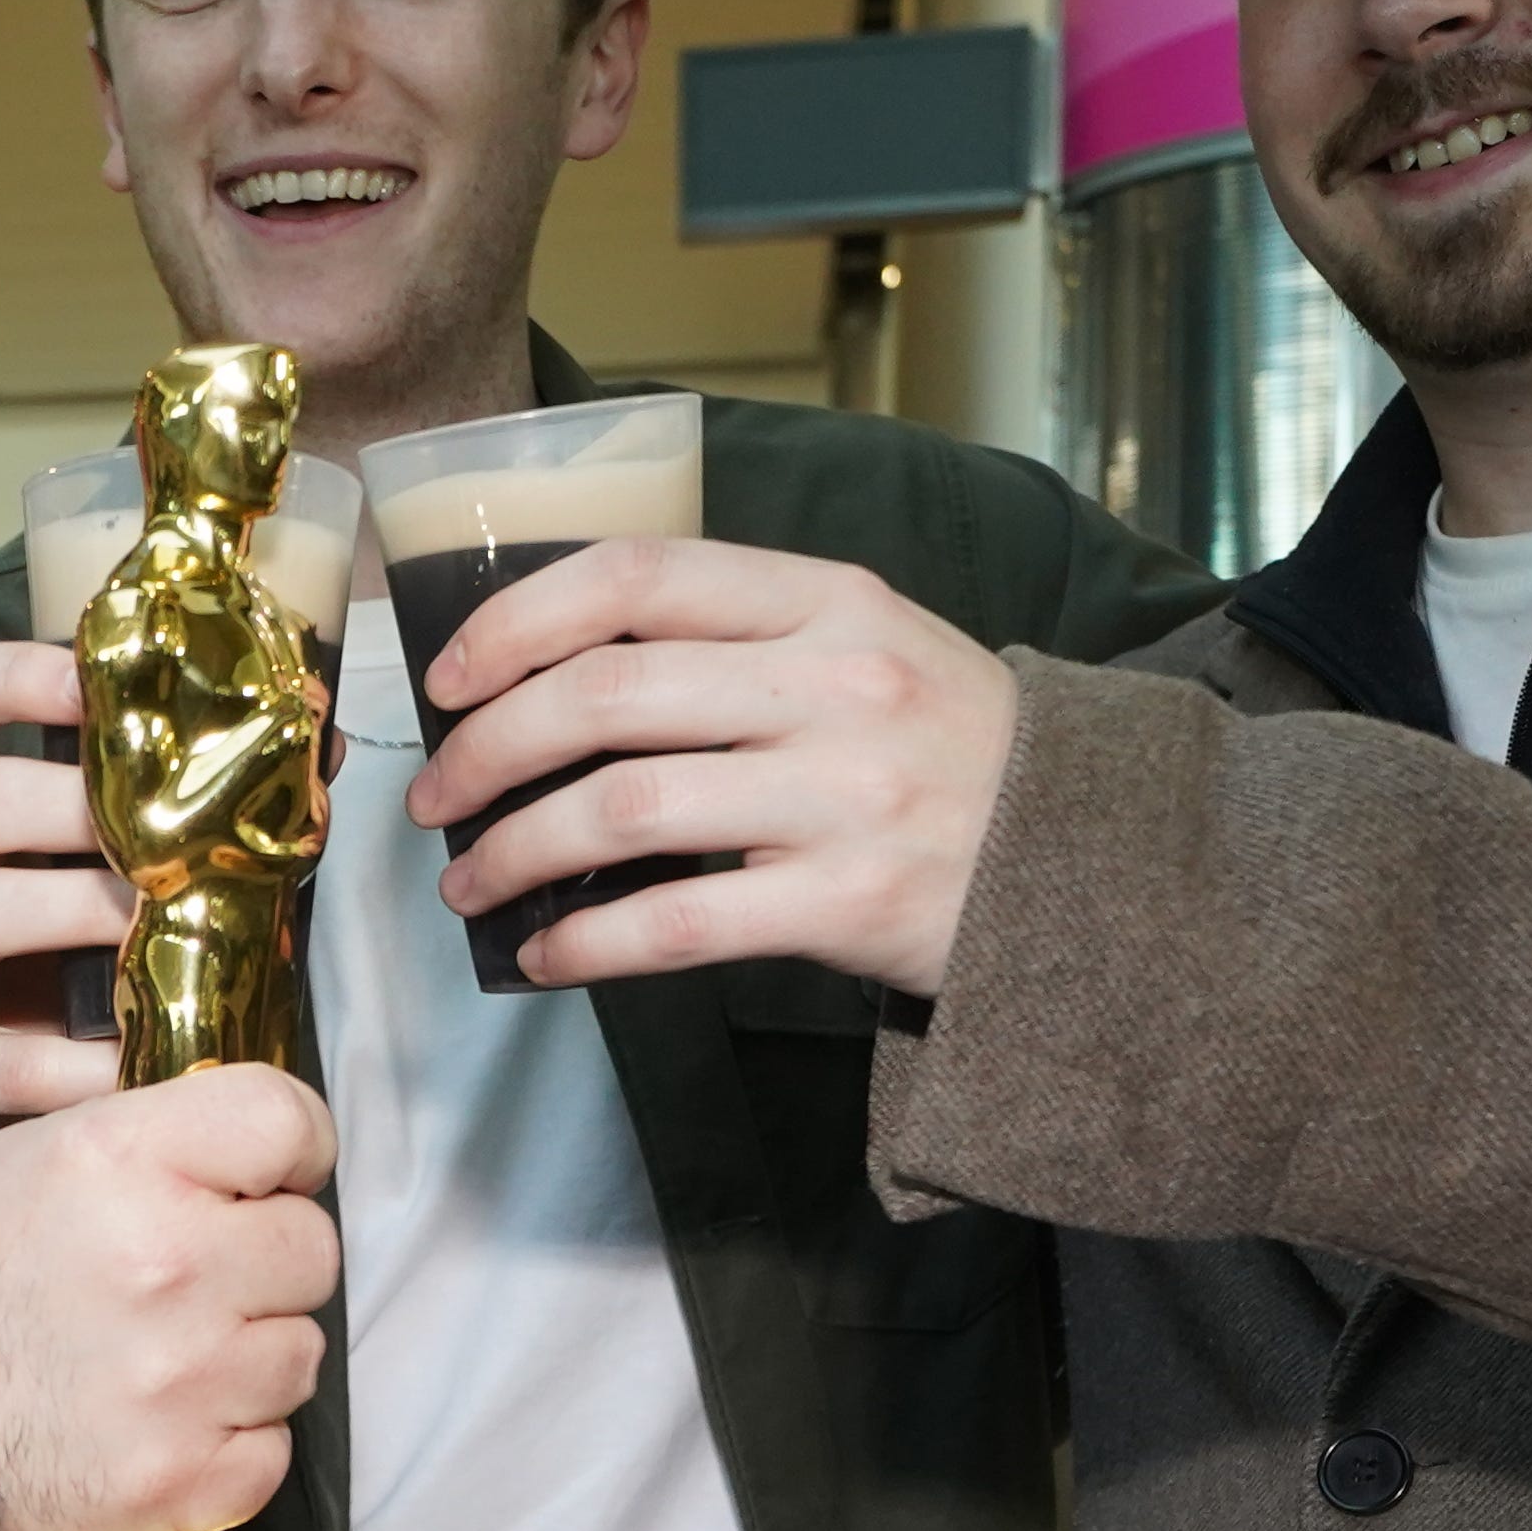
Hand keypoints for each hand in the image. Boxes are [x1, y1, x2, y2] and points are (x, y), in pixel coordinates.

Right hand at [0, 642, 133, 1262]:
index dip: (15, 675)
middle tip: (176, 831)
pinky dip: (86, 1065)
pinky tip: (149, 1064)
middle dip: (81, 806)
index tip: (102, 682)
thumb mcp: (65, 887)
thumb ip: (138, 826)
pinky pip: (3, 1061)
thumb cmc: (35, 990)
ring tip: (168, 929)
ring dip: (82, 914)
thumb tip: (302, 755)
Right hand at [0, 1063, 340, 1530]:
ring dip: (248, 1358)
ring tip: (166, 1360)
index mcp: (124, 1161)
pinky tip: (162, 1427)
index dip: (295, 1150)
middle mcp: (167, 1263)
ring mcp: (181, 1382)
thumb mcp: (41, 1152)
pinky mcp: (181, 1480)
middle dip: (265, 1263)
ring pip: (299, 1355)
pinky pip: (270, 1450)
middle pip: (314, 1249)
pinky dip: (229, 1445)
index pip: (289, 1123)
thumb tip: (275, 1148)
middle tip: (195, 1283)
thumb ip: (162, 1135)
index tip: (272, 1180)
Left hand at [404, 537, 1013, 998]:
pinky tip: (546, 955)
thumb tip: (553, 681)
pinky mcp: (847, 903)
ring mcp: (845, 794)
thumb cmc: (947, 753)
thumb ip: (738, 642)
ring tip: (470, 885)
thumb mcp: (867, 647)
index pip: (637, 574)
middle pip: (605, 694)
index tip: (449, 679)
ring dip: (514, 852)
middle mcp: (835, 683)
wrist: (1095, 861)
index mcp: (828, 600)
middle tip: (436, 798)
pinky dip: (586, 943)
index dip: (517, 620)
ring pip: (622, 808)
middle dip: (487, 749)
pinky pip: (676, 922)